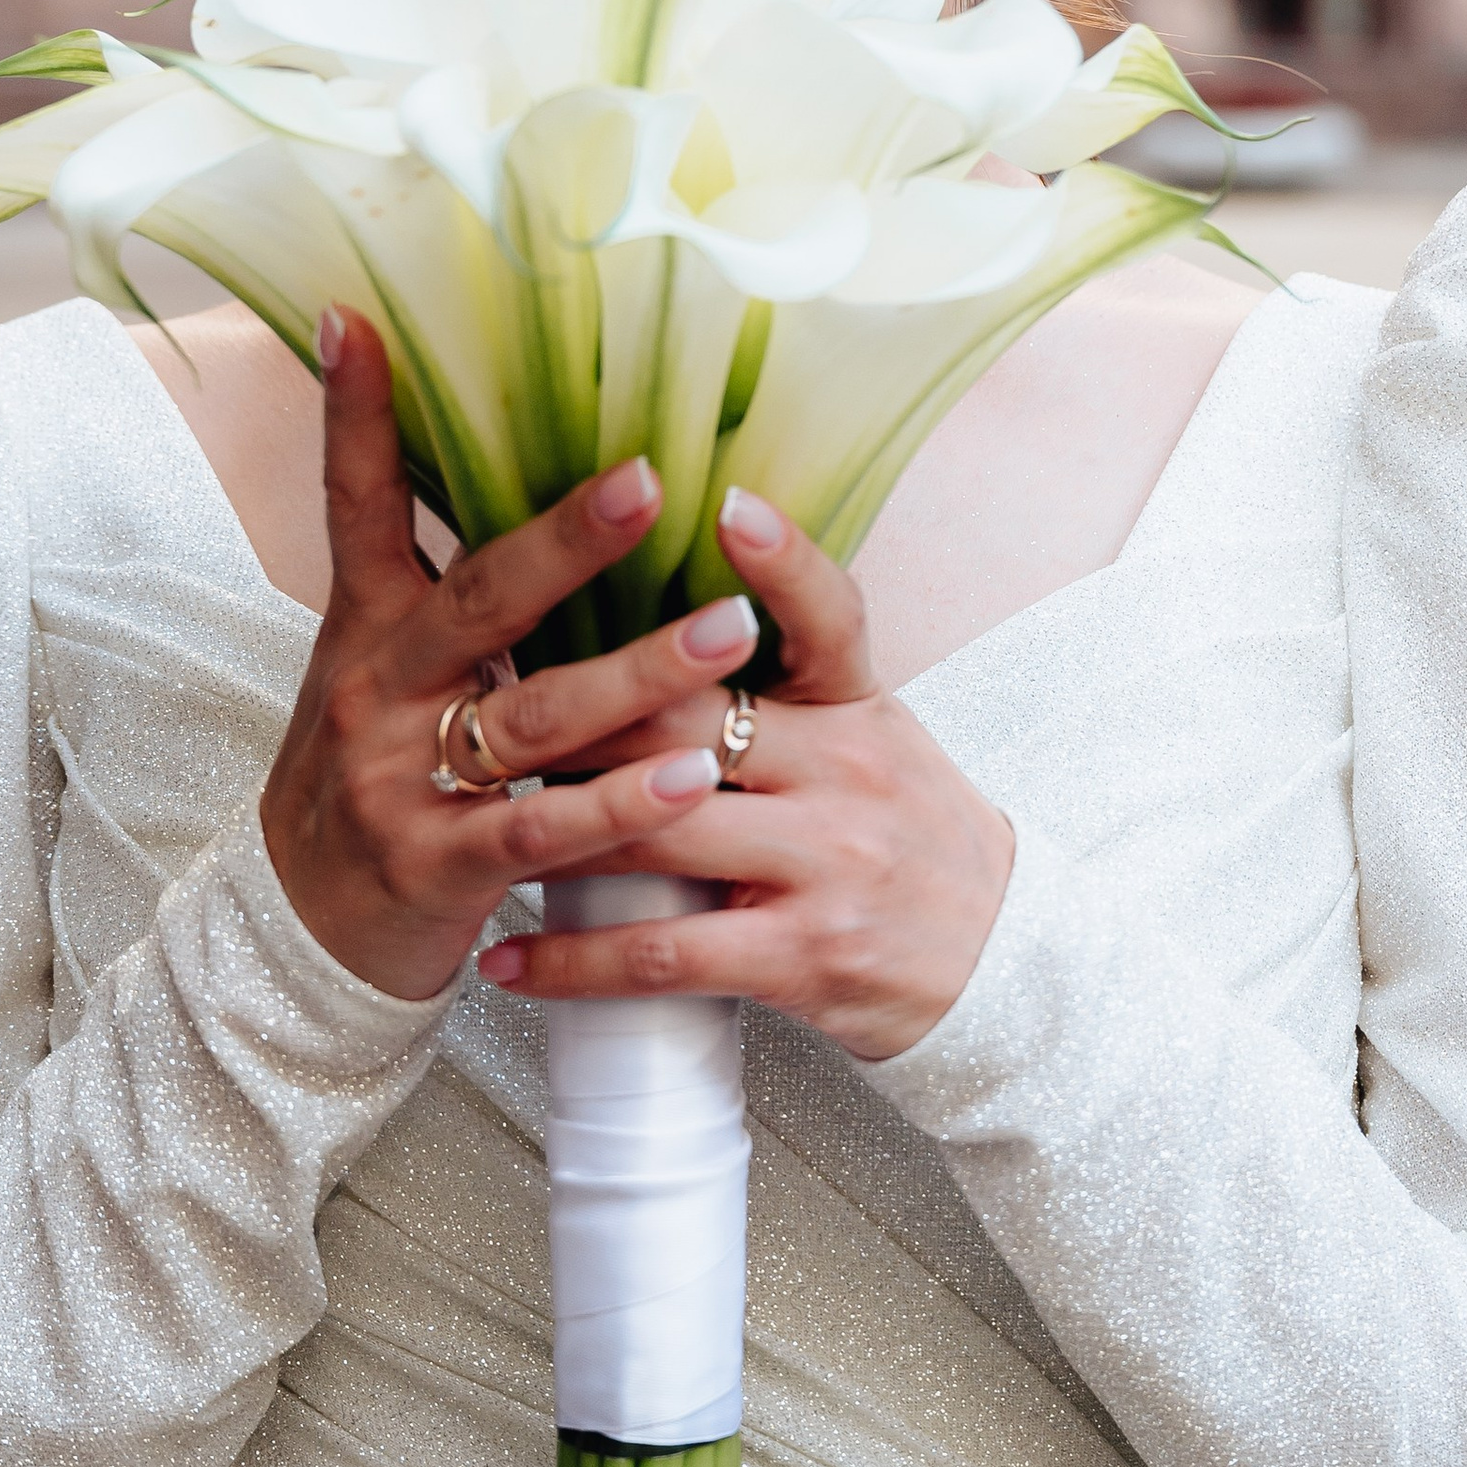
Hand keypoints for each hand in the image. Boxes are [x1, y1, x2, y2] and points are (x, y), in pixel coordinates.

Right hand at [260, 311, 759, 1000]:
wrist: (299, 930)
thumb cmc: (377, 782)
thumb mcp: (384, 678)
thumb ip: (451, 605)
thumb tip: (543, 508)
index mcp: (368, 629)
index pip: (355, 503)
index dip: (355, 414)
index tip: (354, 318)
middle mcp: (379, 689)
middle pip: (477, 598)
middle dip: (566, 540)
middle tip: (649, 480)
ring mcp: (400, 779)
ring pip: (533, 716)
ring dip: (641, 671)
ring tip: (732, 629)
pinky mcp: (433, 865)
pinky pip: (538, 828)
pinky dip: (618, 804)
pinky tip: (689, 780)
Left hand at [474, 489, 1015, 1063]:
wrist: (1003, 962)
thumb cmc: (906, 838)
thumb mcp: (872, 737)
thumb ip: (783, 687)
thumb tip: (655, 629)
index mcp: (858, 708)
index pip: (828, 617)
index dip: (781, 560)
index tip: (725, 503)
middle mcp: (846, 773)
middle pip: (687, 720)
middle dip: (573, 712)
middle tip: (475, 701)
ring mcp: (826, 865)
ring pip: (658, 830)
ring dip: (547, 828)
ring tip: (464, 820)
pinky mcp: (803, 956)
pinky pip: (663, 954)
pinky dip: (573, 960)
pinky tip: (505, 961)